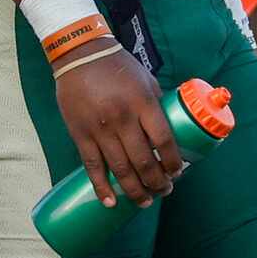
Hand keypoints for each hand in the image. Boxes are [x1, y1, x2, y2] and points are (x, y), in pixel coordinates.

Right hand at [52, 48, 179, 208]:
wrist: (79, 55)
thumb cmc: (117, 66)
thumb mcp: (146, 80)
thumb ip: (156, 106)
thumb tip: (169, 132)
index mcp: (143, 103)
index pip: (164, 140)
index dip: (173, 162)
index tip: (177, 173)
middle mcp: (123, 118)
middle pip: (144, 161)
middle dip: (157, 182)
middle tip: (164, 191)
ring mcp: (100, 129)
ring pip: (120, 169)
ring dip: (135, 191)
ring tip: (145, 202)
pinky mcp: (80, 134)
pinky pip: (92, 166)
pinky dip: (101, 187)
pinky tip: (110, 202)